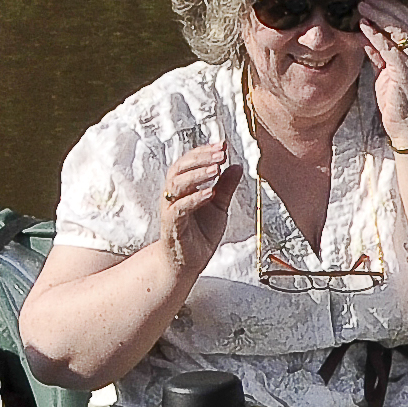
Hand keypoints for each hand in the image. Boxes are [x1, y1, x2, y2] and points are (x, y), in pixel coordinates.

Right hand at [158, 139, 242, 271]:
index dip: (204, 151)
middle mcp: (173, 195)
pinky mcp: (171, 225)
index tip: (223, 145)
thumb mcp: (219, 206)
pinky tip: (210, 192)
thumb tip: (237, 165)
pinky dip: (195, 198)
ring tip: (217, 169)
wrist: (189, 262)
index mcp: (183, 187)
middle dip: (201, 158)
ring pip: (178, 184)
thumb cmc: (200, 232)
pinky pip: (180, 208)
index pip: (189, 162)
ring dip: (198, 174)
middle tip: (221, 153)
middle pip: (180, 168)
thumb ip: (226, 186)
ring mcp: (170, 209)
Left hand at [357, 0, 407, 146]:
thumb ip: (380, 54)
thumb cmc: (400, 102)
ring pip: (400, 30)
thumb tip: (367, 35)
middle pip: (406, 20)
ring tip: (362, 5)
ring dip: (379, 15)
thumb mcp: (388, 72)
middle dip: (385, 6)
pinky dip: (376, 36)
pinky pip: (390, 49)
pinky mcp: (407, 74)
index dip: (393, 7)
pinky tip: (363, 27)